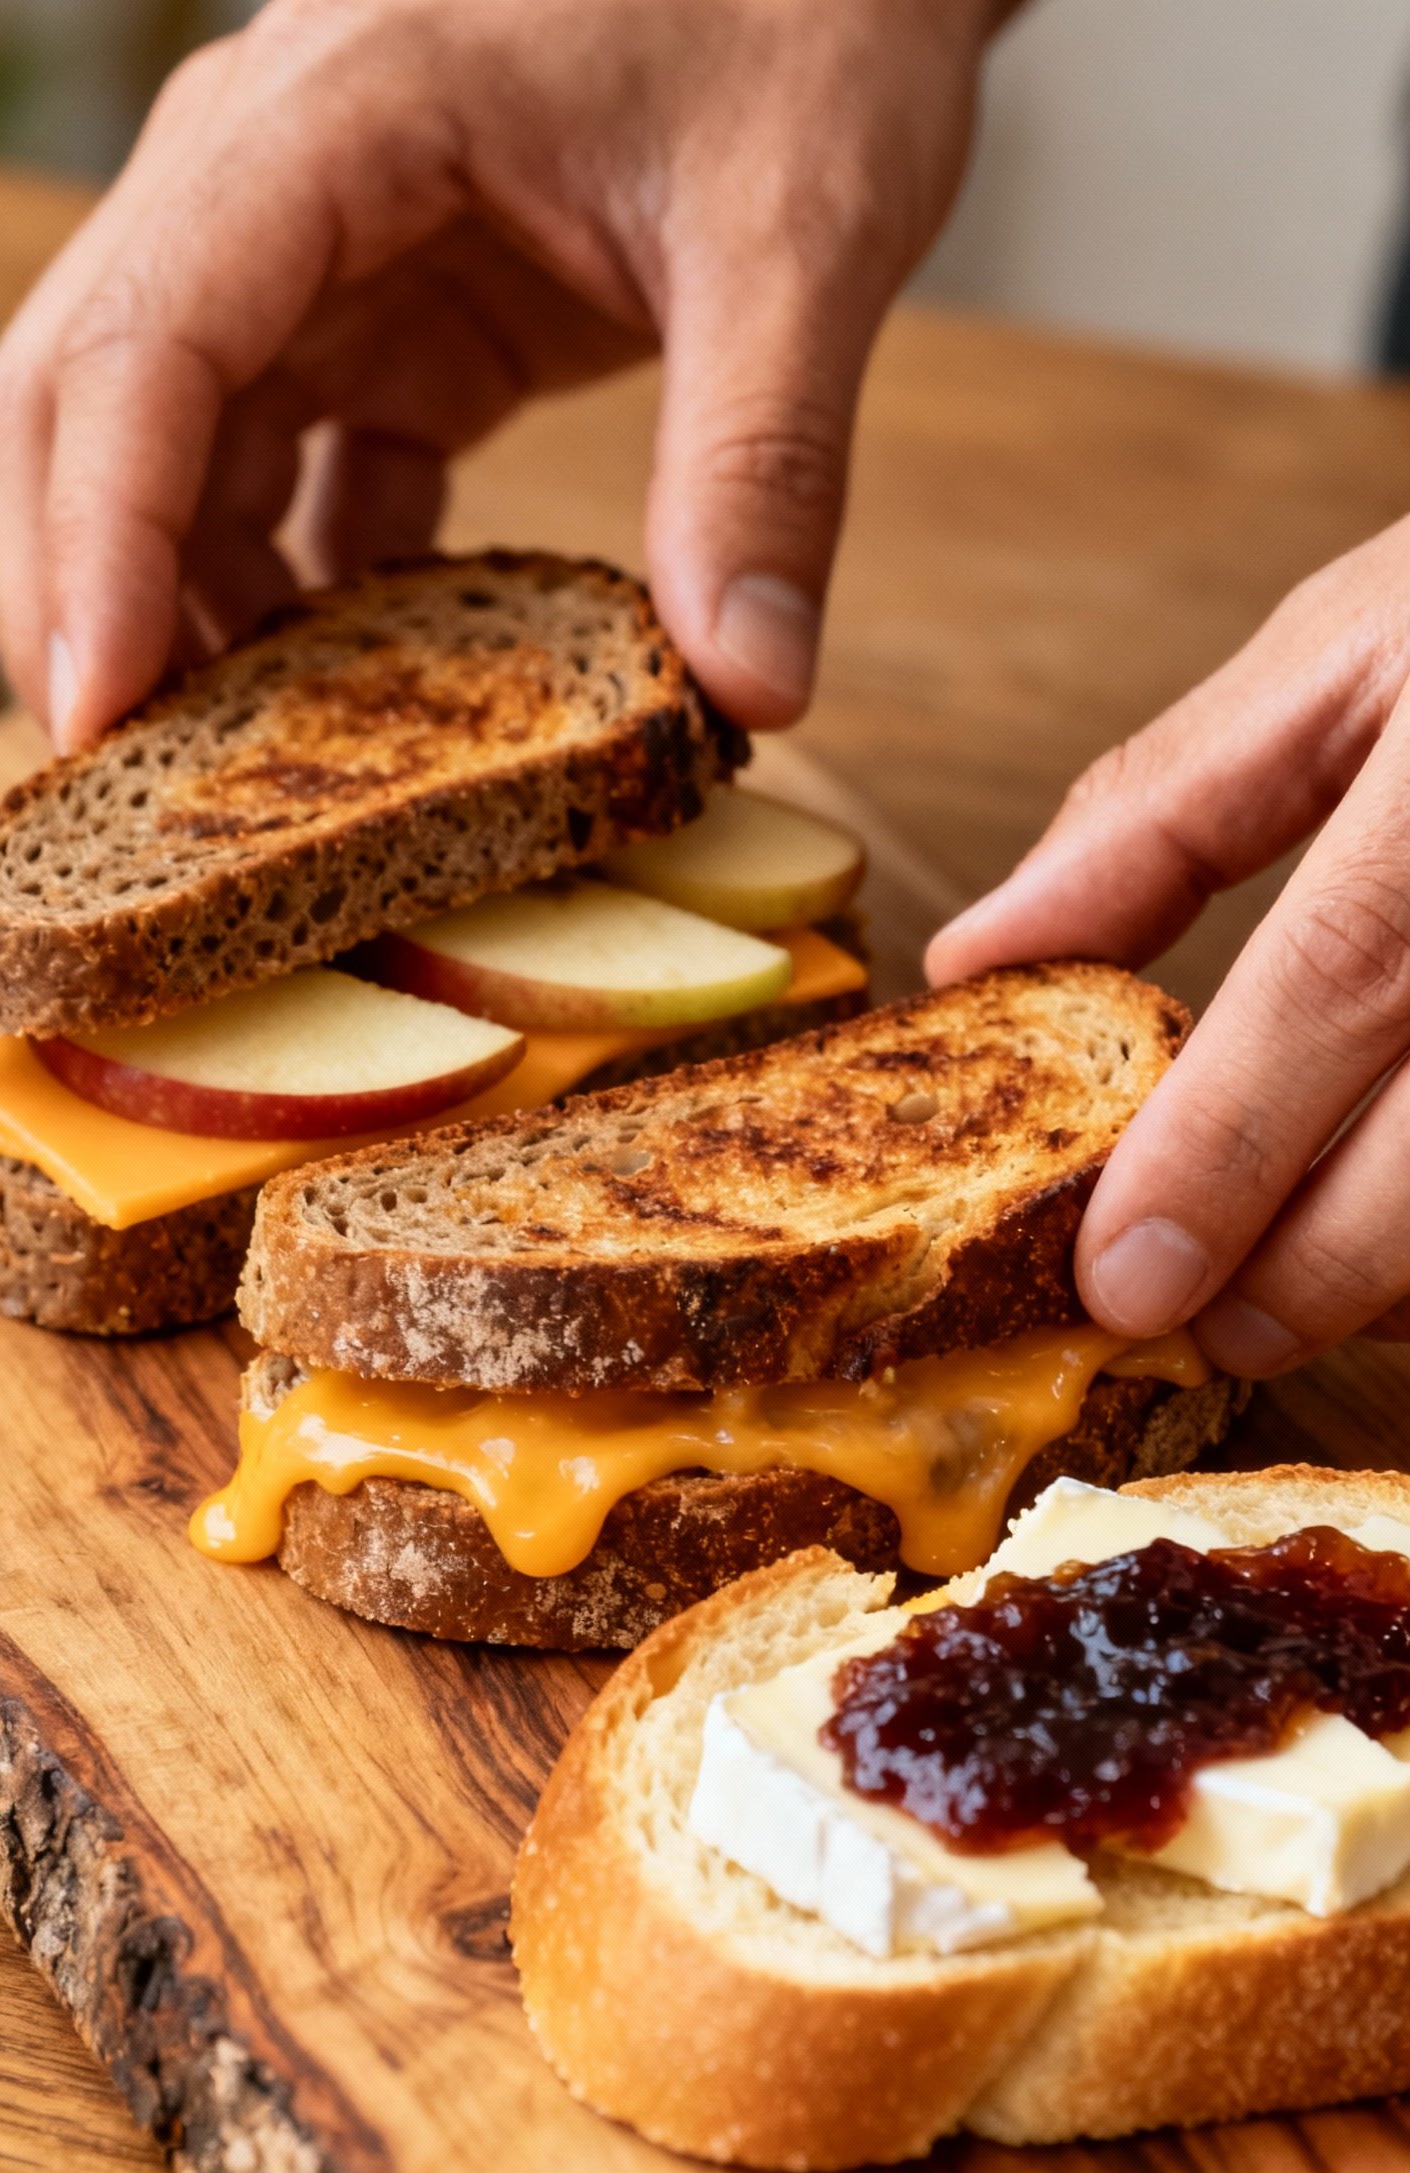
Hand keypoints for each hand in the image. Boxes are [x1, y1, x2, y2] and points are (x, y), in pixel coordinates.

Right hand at [0, 0, 994, 750]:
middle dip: (82, 601)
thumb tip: (749, 687)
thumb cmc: (804, 10)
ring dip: (183, 623)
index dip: (102, 547)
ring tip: (245, 793)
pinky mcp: (376, 325)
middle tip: (132, 804)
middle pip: (80, 405)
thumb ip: (766, 458)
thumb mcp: (804, 228)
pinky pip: (277, 482)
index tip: (106, 722)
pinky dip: (291, 602)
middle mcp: (271, 182)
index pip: (149, 346)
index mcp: (338, 118)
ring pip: (158, 460)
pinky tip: (352, 713)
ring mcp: (310, 259)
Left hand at [925, 517, 1409, 1373]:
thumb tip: (987, 952)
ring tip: (1297, 1296)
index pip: (1338, 977)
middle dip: (1315, 1267)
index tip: (1124, 1276)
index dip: (1226, 1147)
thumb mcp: (1350, 656)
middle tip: (1208, 1332)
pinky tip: (1403, 1253)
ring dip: (1402, 1271)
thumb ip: (1168, 811)